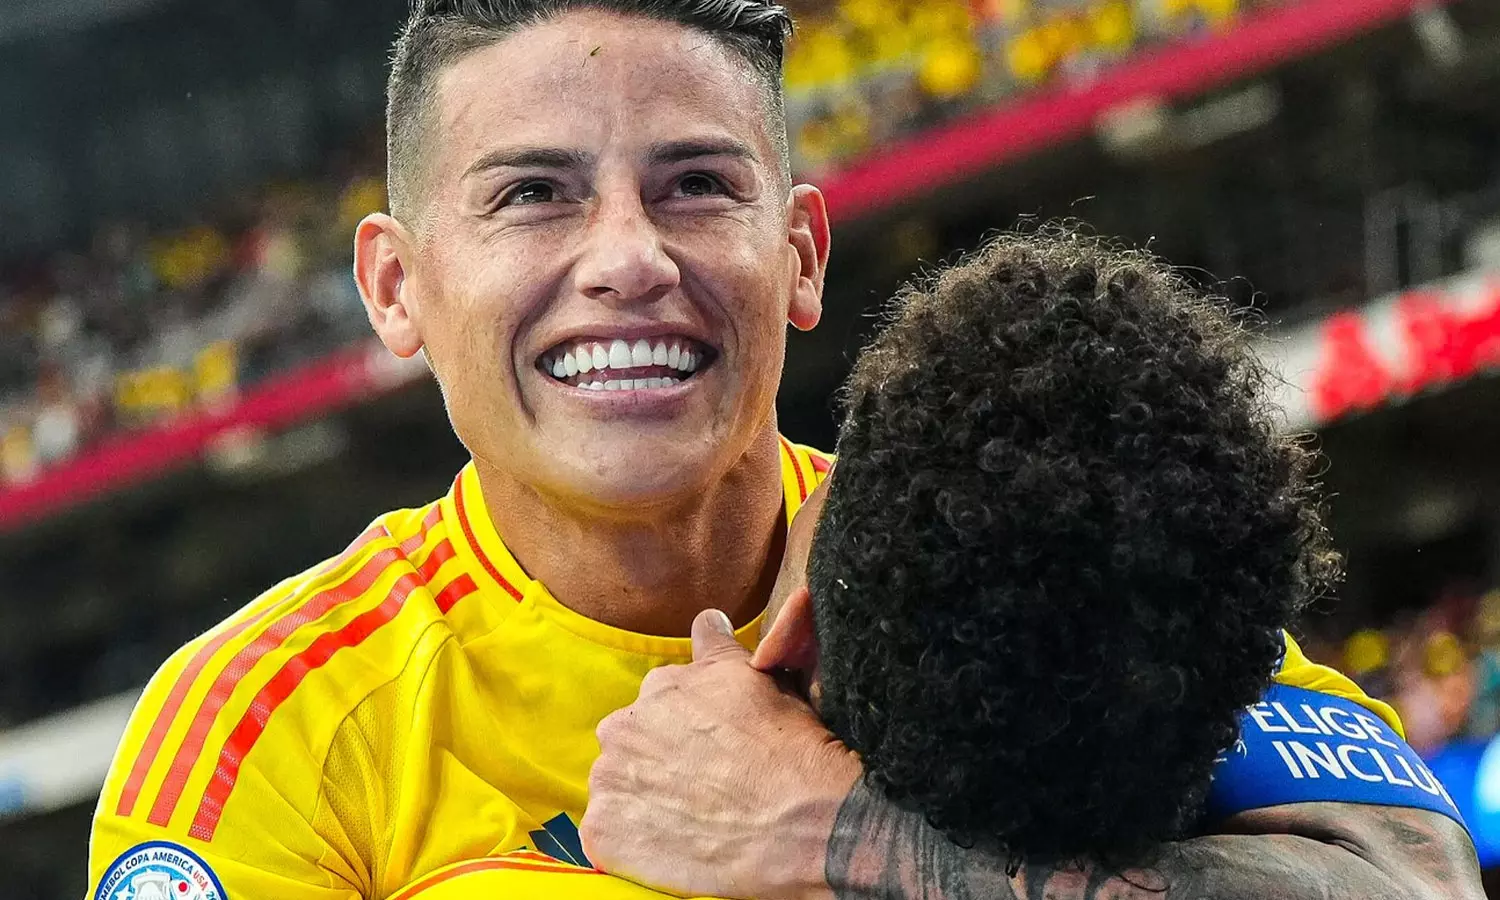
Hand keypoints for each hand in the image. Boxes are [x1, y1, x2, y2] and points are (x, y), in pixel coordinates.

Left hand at [581, 609, 862, 899]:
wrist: (799, 823)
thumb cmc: (789, 748)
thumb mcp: (762, 677)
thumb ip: (721, 646)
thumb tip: (708, 618)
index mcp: (661, 684)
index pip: (663, 697)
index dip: (690, 721)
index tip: (715, 744)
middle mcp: (625, 723)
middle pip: (635, 740)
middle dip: (661, 757)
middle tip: (706, 786)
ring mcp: (609, 779)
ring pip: (619, 785)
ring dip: (644, 798)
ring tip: (693, 820)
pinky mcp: (602, 831)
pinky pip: (606, 834)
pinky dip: (633, 841)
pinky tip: (673, 845)